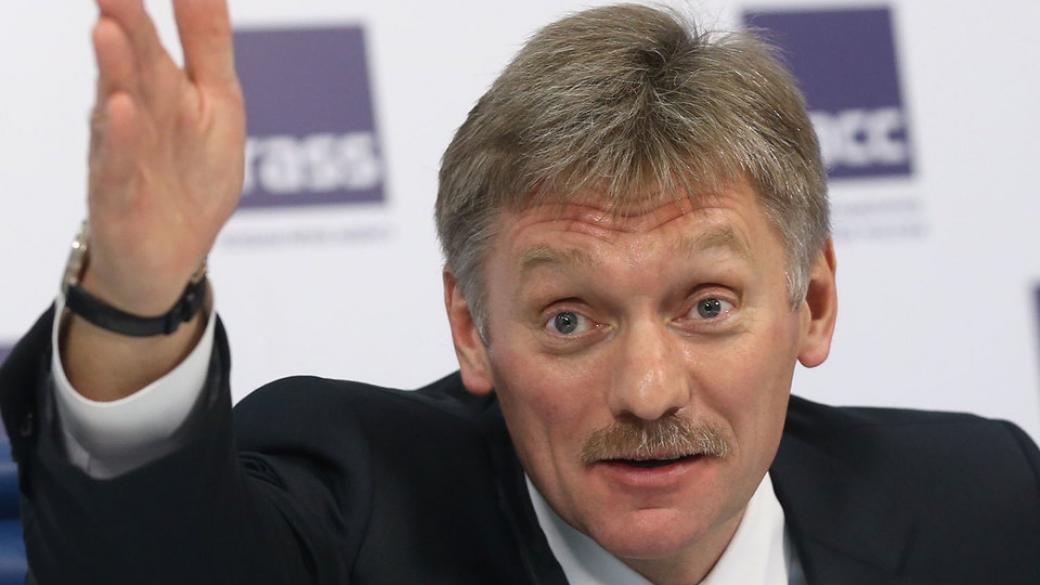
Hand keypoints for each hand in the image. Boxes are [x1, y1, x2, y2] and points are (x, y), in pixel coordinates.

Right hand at [85, 0, 243, 314]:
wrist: (170, 256)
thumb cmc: (194, 174)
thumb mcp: (218, 103)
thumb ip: (209, 44)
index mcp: (163, 88)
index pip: (153, 38)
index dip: (141, 5)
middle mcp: (136, 114)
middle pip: (133, 65)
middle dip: (124, 24)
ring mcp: (124, 154)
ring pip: (119, 108)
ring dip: (115, 71)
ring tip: (109, 31)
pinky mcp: (119, 197)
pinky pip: (119, 165)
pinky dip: (121, 140)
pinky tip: (119, 110)